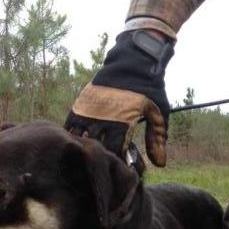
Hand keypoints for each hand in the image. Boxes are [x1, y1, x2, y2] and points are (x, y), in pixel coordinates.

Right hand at [65, 30, 174, 166]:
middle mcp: (101, 119)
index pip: (114, 154)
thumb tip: (159, 164)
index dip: (117, 163)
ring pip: (79, 140)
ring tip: (92, 158)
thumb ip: (157, 138)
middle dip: (101, 160)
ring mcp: (88, 112)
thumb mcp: (158, 112)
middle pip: (95, 150)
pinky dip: (72, 139)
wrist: (132, 60)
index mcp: (121, 123)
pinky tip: (79, 146)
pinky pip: (69, 128)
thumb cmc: (148, 88)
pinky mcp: (80, 105)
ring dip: (85, 151)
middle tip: (107, 165)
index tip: (122, 167)